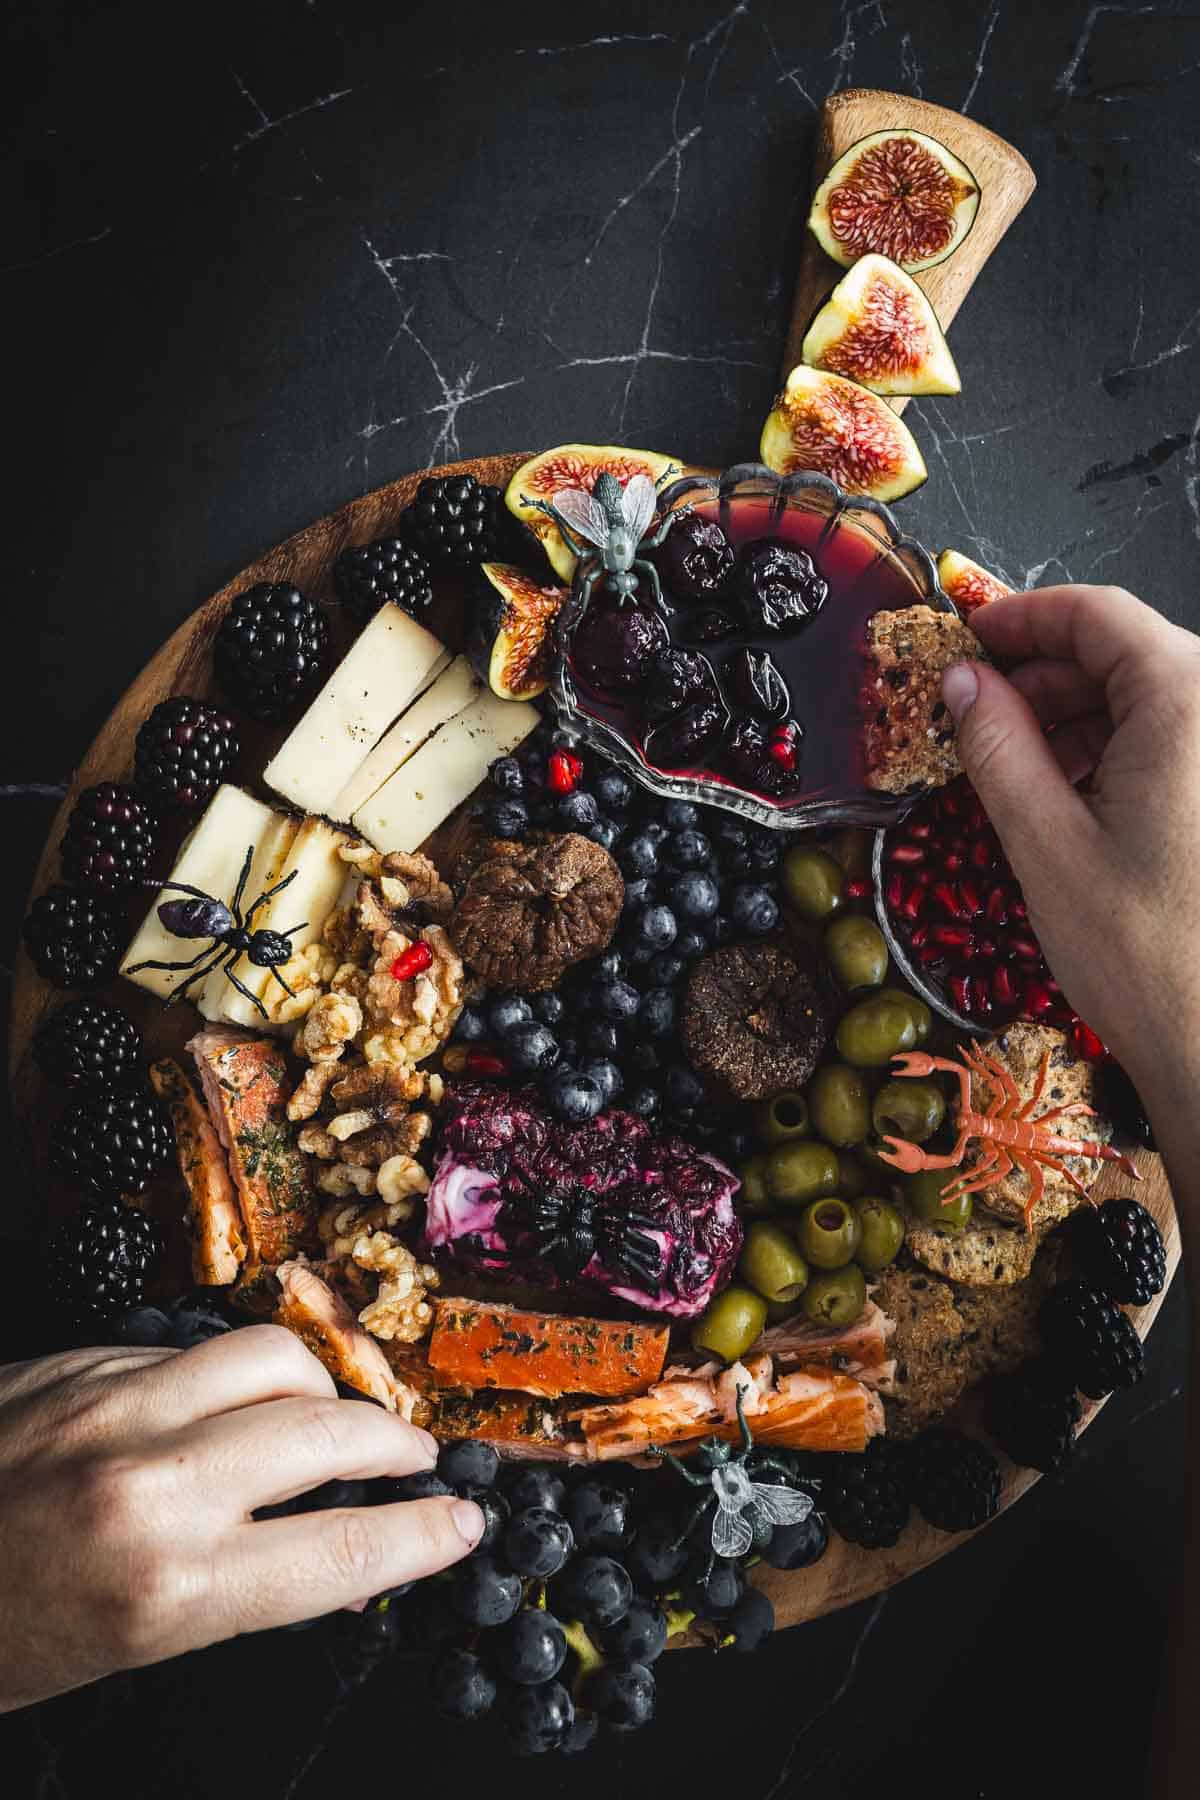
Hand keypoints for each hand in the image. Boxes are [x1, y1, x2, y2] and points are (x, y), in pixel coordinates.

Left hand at [0, 1328, 483, 1712]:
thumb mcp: (122, 1644)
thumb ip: (232, 1582)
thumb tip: (328, 1546)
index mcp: (165, 1590)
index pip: (342, 1550)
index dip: (423, 1536)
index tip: (465, 1523)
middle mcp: (150, 1487)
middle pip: (328, 1434)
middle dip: (395, 1444)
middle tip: (417, 1459)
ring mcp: (113, 1408)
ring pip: (270, 1357)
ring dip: (322, 1386)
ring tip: (333, 1415)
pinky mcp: (80, 1362)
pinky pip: (190, 1347)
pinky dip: (230, 1373)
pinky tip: (228, 1401)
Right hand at [941, 583, 1199, 1088]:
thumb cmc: (1146, 955)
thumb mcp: (1043, 841)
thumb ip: (996, 745)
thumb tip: (961, 681)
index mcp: (1186, 702)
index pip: (1095, 614)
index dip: (1019, 616)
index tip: (964, 638)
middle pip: (1124, 651)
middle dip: (1042, 676)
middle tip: (973, 715)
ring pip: (1147, 695)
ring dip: (1075, 718)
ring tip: (1015, 771)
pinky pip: (1172, 739)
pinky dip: (1114, 751)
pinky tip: (1068, 798)